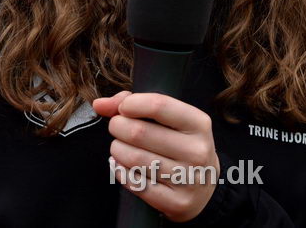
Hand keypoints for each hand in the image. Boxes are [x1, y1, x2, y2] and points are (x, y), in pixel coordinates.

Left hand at [93, 92, 219, 222]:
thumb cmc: (180, 145)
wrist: (204, 187)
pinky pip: (135, 184)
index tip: (122, 108)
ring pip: (134, 158)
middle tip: (117, 128)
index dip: (132, 104)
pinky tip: (122, 165)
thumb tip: (100, 104)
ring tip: (119, 146)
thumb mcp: (171, 120)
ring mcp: (187, 178)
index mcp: (198, 124)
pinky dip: (121, 171)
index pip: (159, 106)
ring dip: (117, 149)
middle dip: (118, 127)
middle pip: (139, 132)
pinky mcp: (176, 202)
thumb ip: (135, 104)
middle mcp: (196, 151)